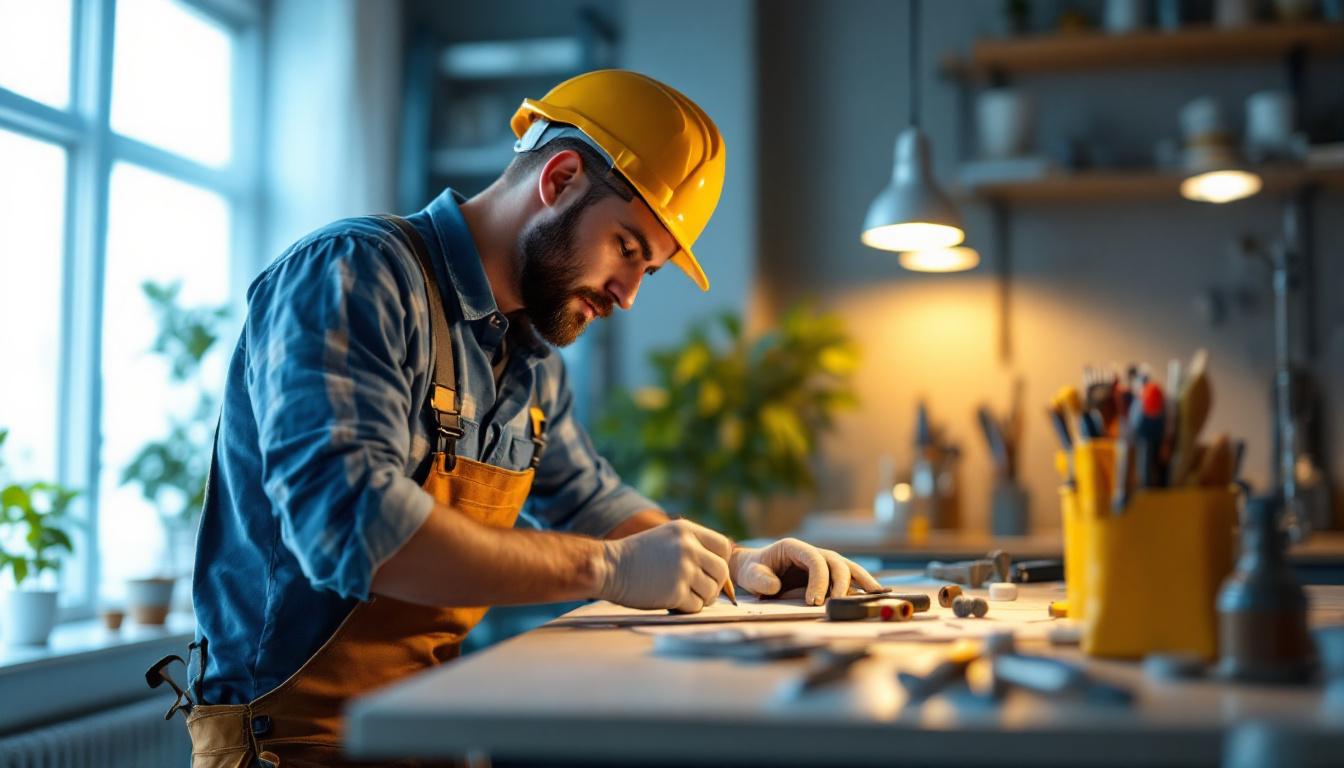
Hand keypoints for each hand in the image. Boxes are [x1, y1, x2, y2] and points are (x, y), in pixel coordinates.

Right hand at [597, 519, 731, 612]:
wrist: (608, 567)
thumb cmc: (636, 557)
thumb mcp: (666, 537)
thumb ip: (692, 546)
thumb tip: (721, 571)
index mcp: (687, 530)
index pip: (724, 546)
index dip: (720, 561)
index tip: (710, 571)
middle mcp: (688, 547)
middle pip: (722, 571)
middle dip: (715, 584)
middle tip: (699, 590)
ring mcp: (683, 569)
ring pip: (712, 591)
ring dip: (701, 598)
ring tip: (683, 595)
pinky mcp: (675, 592)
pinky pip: (696, 606)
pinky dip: (687, 608)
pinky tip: (672, 601)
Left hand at [730, 538, 882, 605]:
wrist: (755, 570)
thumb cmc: (753, 570)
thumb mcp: (750, 574)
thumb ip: (760, 579)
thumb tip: (775, 586)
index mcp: (794, 548)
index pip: (815, 560)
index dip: (819, 579)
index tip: (813, 601)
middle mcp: (813, 552)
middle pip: (836, 562)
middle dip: (839, 583)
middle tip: (834, 604)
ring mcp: (823, 562)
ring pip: (848, 567)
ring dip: (863, 579)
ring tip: (876, 593)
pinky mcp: (828, 575)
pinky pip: (849, 577)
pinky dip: (862, 584)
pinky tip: (875, 593)